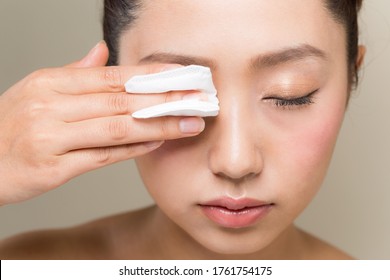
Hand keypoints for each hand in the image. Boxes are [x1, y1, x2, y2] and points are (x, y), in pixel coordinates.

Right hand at [0, 42, 204, 204]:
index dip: (152, 75)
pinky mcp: (53, 168)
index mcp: (50, 82)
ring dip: (159, 125)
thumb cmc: (11, 127)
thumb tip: (103, 52)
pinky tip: (158, 143)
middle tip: (199, 98)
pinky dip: (134, 149)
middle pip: (121, 100)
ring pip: (117, 127)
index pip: (112, 75)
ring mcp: (51, 138)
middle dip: (166, 99)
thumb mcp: (37, 90)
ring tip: (190, 123)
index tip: (183, 74)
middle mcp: (50, 106)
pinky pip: (103, 156)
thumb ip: (74, 73)